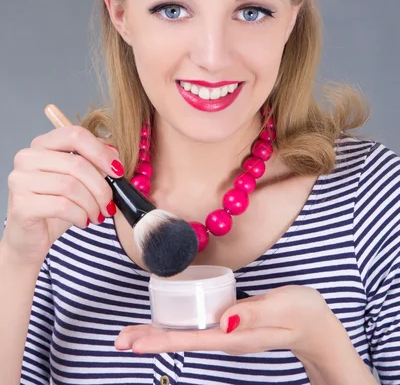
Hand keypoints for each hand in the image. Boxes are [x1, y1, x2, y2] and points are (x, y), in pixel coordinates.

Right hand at [2, 126, 123, 265]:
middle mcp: (27, 157)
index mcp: (42, 144)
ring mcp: (20, 180)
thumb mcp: (78, 180)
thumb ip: (93, 162)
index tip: (117, 170)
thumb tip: (113, 153)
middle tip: (109, 204)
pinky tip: (83, 221)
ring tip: (98, 215)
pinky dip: (80, 215)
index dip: (101, 152)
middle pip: (76, 163)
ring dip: (92, 204)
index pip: (75, 135)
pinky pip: (62, 206)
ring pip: (71, 186)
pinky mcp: (21, 205)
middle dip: (100, 187)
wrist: (29, 238)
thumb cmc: (55, 205)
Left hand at [115, 284, 337, 358]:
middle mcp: (228, 339)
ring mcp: (229, 334)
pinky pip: (197, 327)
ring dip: (158, 333)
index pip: (193, 339)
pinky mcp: (231, 326)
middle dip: (150, 339)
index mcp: (238, 337)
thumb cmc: (305, 313)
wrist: (319, 328)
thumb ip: (256, 313)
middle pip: (183, 341)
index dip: (162, 339)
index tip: (136, 343)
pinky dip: (176, 325)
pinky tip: (164, 323)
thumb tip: (224, 319)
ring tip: (130, 335)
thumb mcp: (285, 307)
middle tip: (119, 340)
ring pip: (187, 335)